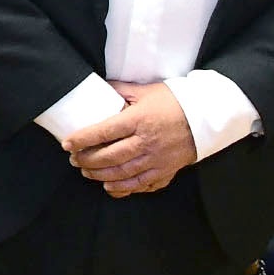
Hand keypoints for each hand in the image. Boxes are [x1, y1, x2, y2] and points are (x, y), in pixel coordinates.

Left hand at [66, 81, 195, 194]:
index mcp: (140, 120)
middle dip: (87, 160)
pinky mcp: (166, 172)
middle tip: (74, 160)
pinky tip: (110, 187)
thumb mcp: (147, 91)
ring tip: (87, 172)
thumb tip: (100, 85)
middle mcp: (147, 142)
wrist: (207, 118)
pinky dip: (123, 189)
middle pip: (110, 157)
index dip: (82, 139)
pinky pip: (141, 185)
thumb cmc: (175, 102)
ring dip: (100, 176)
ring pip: (122, 174)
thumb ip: (121, 90)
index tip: (67, 143)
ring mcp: (157, 160)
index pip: (104, 131)